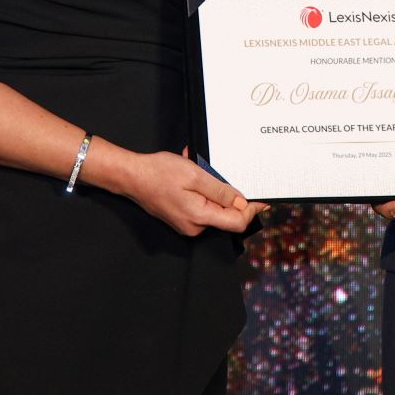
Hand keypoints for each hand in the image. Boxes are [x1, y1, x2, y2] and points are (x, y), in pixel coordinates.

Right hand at [120, 150, 267, 236]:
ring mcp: (187, 224)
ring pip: (213, 207)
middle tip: (215, 171)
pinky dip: (201, 190)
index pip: (237, 222)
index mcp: (200, 217)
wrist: (131, 177)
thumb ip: (221, 191)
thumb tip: (243, 203)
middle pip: (226, 214)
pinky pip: (201, 206)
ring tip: (197, 168)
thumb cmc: (158, 173)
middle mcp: (194, 227)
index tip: (262, 200)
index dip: (252, 210)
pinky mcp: (182, 219)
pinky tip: (190, 174)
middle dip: (227, 192)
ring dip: (211, 188)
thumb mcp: (195, 175)